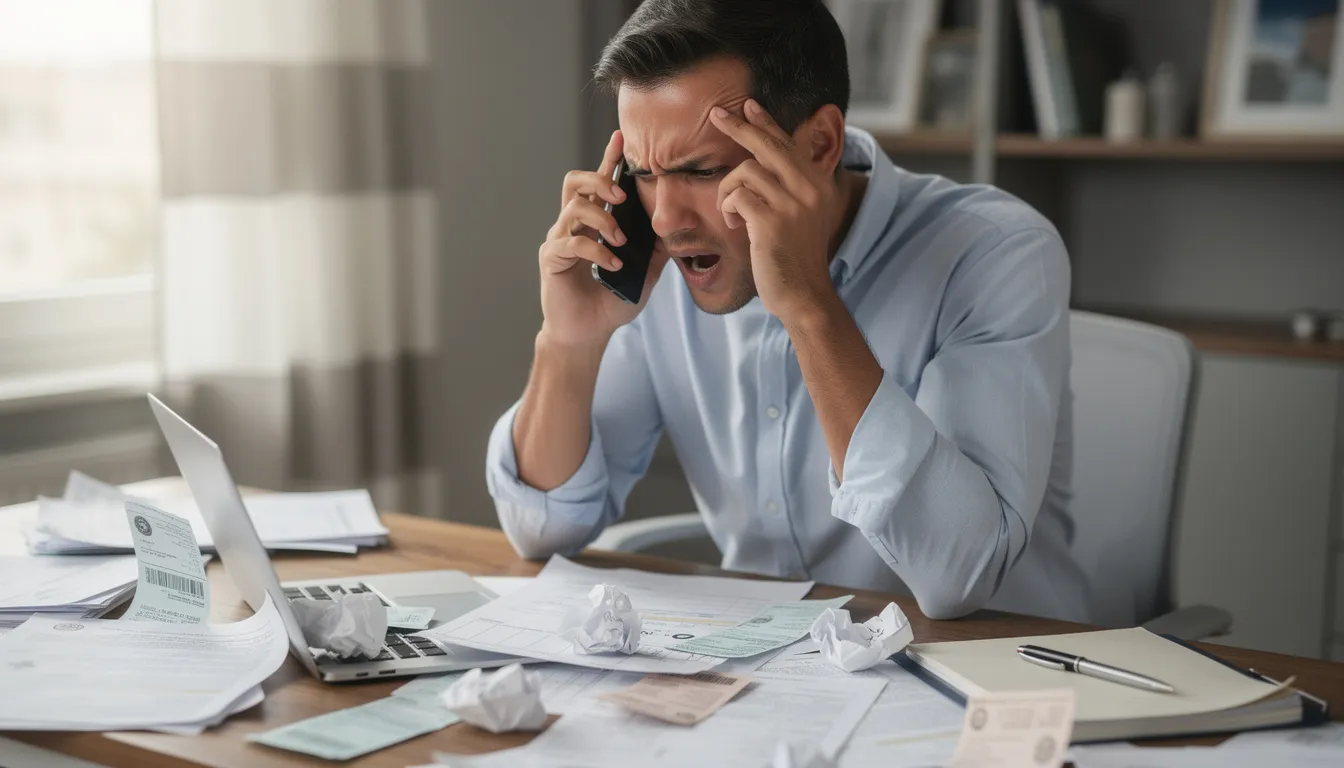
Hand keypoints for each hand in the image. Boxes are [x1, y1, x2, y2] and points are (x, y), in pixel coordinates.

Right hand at [538, 130, 668, 347]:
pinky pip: (572, 242)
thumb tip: (677, 227)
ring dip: (603, 220)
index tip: (622, 138)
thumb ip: (656, 249)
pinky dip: (597, 250)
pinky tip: (612, 265)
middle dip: (601, 180)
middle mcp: (572, 225)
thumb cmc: (611, 302)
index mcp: (593, 224)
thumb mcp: (644, 273)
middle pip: (575, 182)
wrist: (588, 333)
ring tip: (620, 242)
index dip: (608, 159)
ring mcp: (559, 240)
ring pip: (574, 208)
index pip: (598, 183)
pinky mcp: (552, 259)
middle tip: (622, 196)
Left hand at [710, 100, 837, 320]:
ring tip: (732, 214)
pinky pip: (736, 196)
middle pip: (767, 144)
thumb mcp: (802, 216)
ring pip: (745, 172)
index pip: (789, 143)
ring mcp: (793, 203)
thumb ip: (788, 188)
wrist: (804, 294)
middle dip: (738, 128)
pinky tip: (736, 225)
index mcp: (818, 183)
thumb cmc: (796, 258)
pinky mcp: (772, 220)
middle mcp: (810, 187)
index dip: (766, 122)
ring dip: (728, 191)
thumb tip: (757, 162)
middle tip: (716, 115)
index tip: (748, 105)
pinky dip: (728, 209)